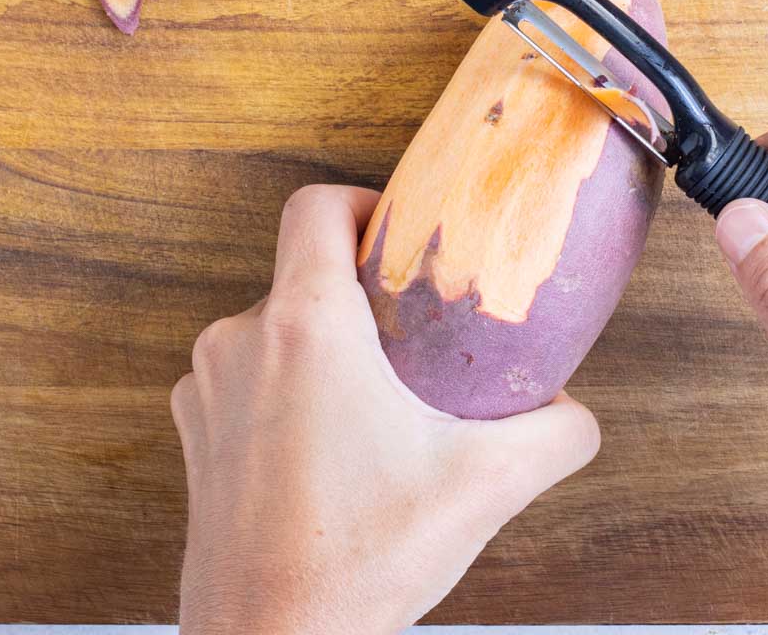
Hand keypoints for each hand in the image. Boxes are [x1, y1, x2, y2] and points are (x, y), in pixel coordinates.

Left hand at [170, 185, 600, 634]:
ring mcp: (206, 391)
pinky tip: (332, 454)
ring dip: (322, 354)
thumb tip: (574, 412)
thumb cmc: (357, 563)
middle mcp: (240, 343)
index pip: (317, 206)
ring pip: (273, 333)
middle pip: (302, 274)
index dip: (364, 204)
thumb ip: (554, 433)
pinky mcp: (193, 440)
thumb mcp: (486, 487)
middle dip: (358, 300)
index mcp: (305, 327)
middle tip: (410, 340)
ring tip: (376, 407)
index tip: (400, 237)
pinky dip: (285, 400)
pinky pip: (245, 385)